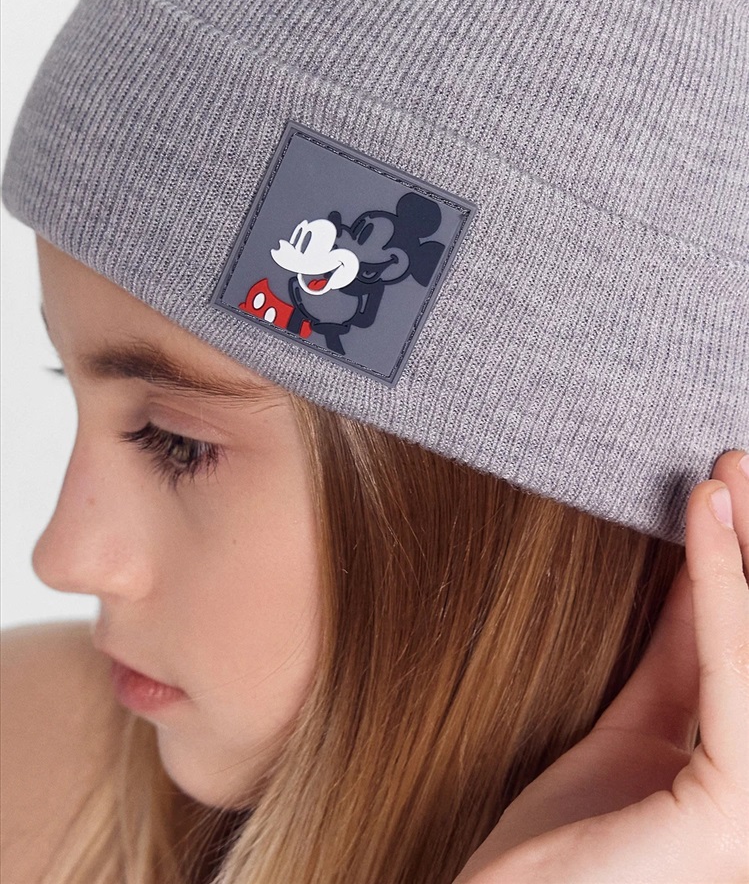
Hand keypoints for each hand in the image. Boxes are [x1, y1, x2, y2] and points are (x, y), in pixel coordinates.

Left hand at [453, 449, 748, 883]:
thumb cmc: (561, 852)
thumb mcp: (634, 735)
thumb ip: (678, 663)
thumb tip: (698, 573)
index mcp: (743, 782)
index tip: (736, 499)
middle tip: (742, 467)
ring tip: (729, 474)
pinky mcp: (738, 816)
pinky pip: (733, 676)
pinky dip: (720, 587)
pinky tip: (705, 518)